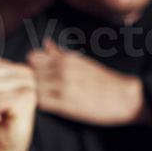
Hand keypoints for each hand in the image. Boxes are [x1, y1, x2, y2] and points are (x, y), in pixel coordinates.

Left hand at [27, 39, 145, 125]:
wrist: (125, 97)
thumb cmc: (104, 80)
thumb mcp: (82, 62)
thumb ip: (60, 54)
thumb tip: (45, 43)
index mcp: (65, 59)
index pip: (32, 57)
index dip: (28, 67)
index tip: (31, 75)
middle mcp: (61, 70)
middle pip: (28, 72)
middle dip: (25, 80)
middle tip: (28, 89)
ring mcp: (61, 88)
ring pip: (30, 87)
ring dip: (29, 93)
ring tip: (34, 99)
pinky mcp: (64, 106)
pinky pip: (38, 103)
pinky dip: (36, 105)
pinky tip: (41, 107)